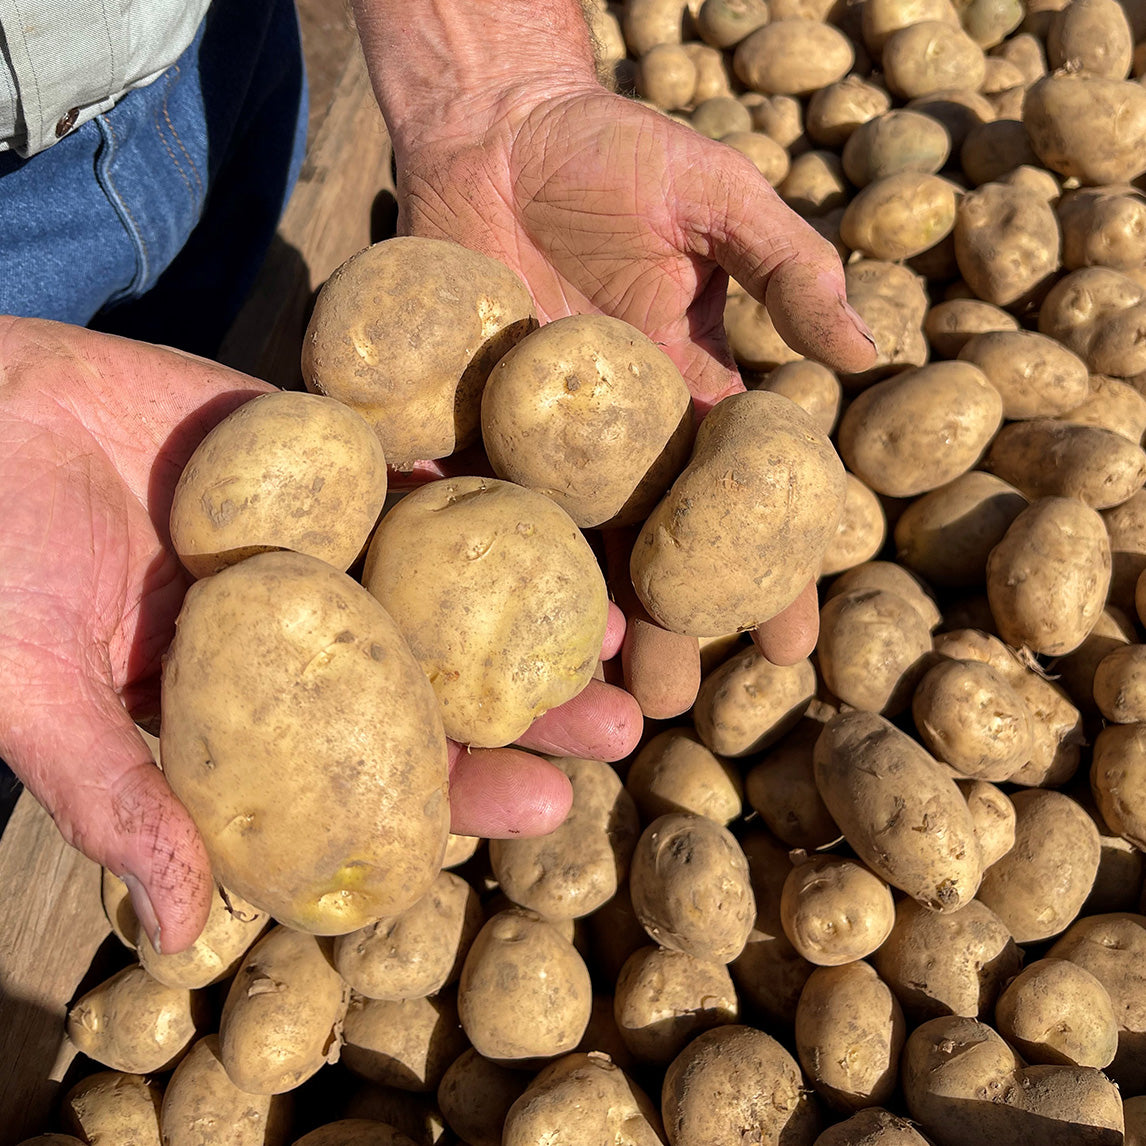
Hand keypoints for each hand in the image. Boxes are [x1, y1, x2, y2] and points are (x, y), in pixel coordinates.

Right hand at [0, 318, 638, 950]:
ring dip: (527, 611)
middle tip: (624, 724)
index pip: (371, 770)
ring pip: (439, 587)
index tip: (548, 803)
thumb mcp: (31, 690)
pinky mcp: (312, 457)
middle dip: (528, 707)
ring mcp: (314, 544)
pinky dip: (468, 499)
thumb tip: (180, 929)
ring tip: (614, 632)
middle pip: (432, 681)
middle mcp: (298, 637)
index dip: (462, 790)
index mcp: (246, 711)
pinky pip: (401, 478)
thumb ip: (113, 794)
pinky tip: (547, 523)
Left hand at [394, 85, 871, 658]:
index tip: (792, 647)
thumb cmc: (615, 150)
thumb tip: (866, 357)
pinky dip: (473, 547)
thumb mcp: (718, 200)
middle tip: (673, 705)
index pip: (735, 502)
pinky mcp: (457, 414)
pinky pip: (464, 489)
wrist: (495, 123)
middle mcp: (612, 435)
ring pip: (561, 542)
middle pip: (645, 545)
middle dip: (664, 624)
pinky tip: (478, 614)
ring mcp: (531, 434)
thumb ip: (787, 269)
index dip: (767, 573)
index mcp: (684, 399)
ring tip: (585, 691)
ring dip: (574, 615)